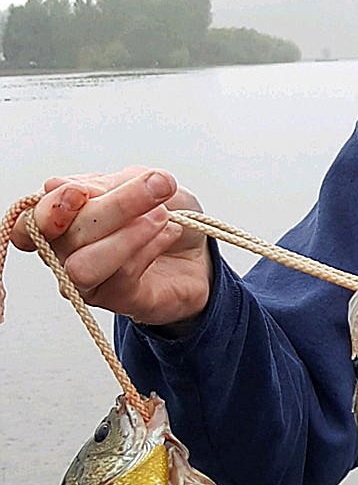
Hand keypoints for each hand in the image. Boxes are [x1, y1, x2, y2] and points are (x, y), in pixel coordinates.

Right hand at [11, 166, 211, 326]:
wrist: (200, 253)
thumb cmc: (164, 215)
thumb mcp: (140, 184)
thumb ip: (103, 185)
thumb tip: (58, 185)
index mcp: (61, 220)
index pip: (30, 221)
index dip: (49, 208)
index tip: (79, 191)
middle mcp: (65, 254)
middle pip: (67, 235)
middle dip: (115, 206)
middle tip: (157, 187)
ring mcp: (89, 281)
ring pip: (84, 264)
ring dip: (128, 235)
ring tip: (163, 216)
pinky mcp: (119, 300)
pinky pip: (122, 276)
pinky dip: (149, 248)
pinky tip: (170, 233)